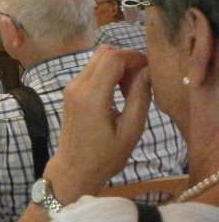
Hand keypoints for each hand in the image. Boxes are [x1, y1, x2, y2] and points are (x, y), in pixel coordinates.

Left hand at [45, 45, 151, 203]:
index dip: (134, 57)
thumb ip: (140, 97)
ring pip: (97, 60)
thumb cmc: (105, 156)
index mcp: (92, 95)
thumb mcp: (131, 130)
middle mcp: (78, 85)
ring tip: (131, 90)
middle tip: (141, 80)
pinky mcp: (71, 91)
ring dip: (117, 66)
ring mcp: (71, 87)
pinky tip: (118, 93)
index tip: (150, 69)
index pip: (113, 58)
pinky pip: (91, 70)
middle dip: (126, 59)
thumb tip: (148, 71)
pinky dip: (108, 73)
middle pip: (104, 53)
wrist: (74, 168)